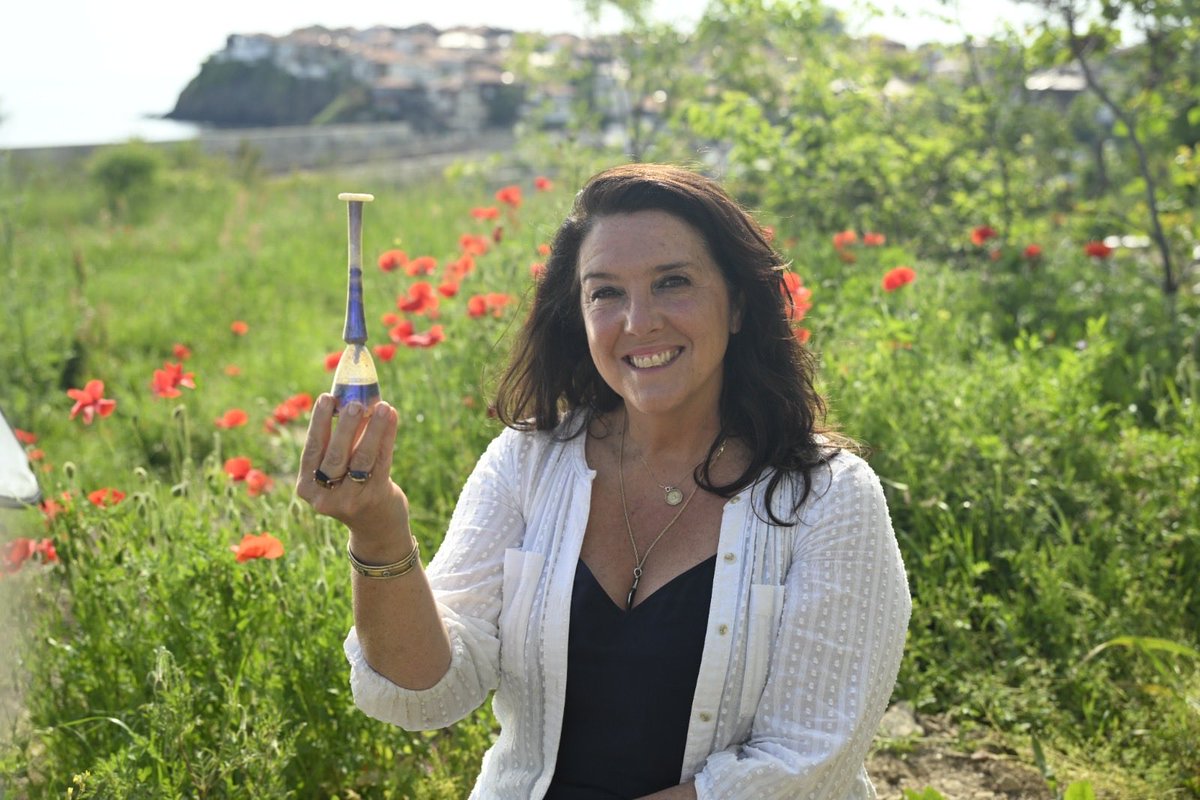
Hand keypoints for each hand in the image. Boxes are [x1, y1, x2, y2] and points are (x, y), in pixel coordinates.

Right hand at [295, 394, 409, 545]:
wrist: (376, 527)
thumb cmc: (352, 488)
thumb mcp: (336, 471)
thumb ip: (339, 442)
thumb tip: (351, 398)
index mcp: (307, 487)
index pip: (311, 451)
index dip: (318, 423)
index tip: (326, 398)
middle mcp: (325, 497)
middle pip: (335, 456)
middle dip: (345, 426)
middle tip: (354, 402)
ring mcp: (351, 499)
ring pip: (362, 458)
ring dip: (373, 429)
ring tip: (381, 406)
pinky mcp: (376, 497)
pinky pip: (382, 461)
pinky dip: (387, 436)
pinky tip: (391, 416)